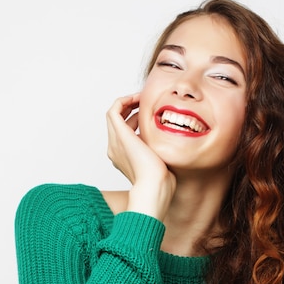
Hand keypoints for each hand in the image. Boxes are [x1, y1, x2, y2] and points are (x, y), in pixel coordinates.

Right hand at [106, 94, 175, 219]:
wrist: (154, 185)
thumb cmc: (161, 180)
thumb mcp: (160, 162)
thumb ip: (160, 151)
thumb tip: (170, 144)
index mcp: (124, 157)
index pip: (126, 134)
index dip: (135, 121)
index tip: (150, 116)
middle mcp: (116, 149)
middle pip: (119, 123)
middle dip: (131, 110)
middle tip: (146, 103)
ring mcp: (116, 142)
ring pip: (114, 115)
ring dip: (128, 103)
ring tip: (142, 98)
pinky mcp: (120, 135)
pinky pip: (114, 110)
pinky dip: (124, 101)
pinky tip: (139, 98)